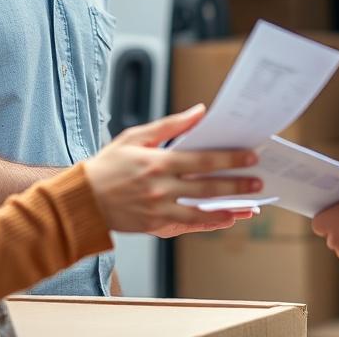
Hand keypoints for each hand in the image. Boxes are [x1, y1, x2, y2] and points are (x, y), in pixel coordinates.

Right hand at [83, 105, 261, 233]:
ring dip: (228, 208)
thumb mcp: (135, 136)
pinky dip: (208, 223)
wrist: (81, 200)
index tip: (250, 156)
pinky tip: (225, 219)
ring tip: (249, 206)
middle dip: (236, 184)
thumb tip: (199, 112)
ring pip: (201, 211)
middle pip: (206, 186)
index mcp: (157, 162)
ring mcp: (157, 209)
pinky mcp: (153, 226)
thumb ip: (170, 125)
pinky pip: (187, 225)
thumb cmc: (107, 165)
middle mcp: (159, 187)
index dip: (229, 159)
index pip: (202, 160)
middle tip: (257, 181)